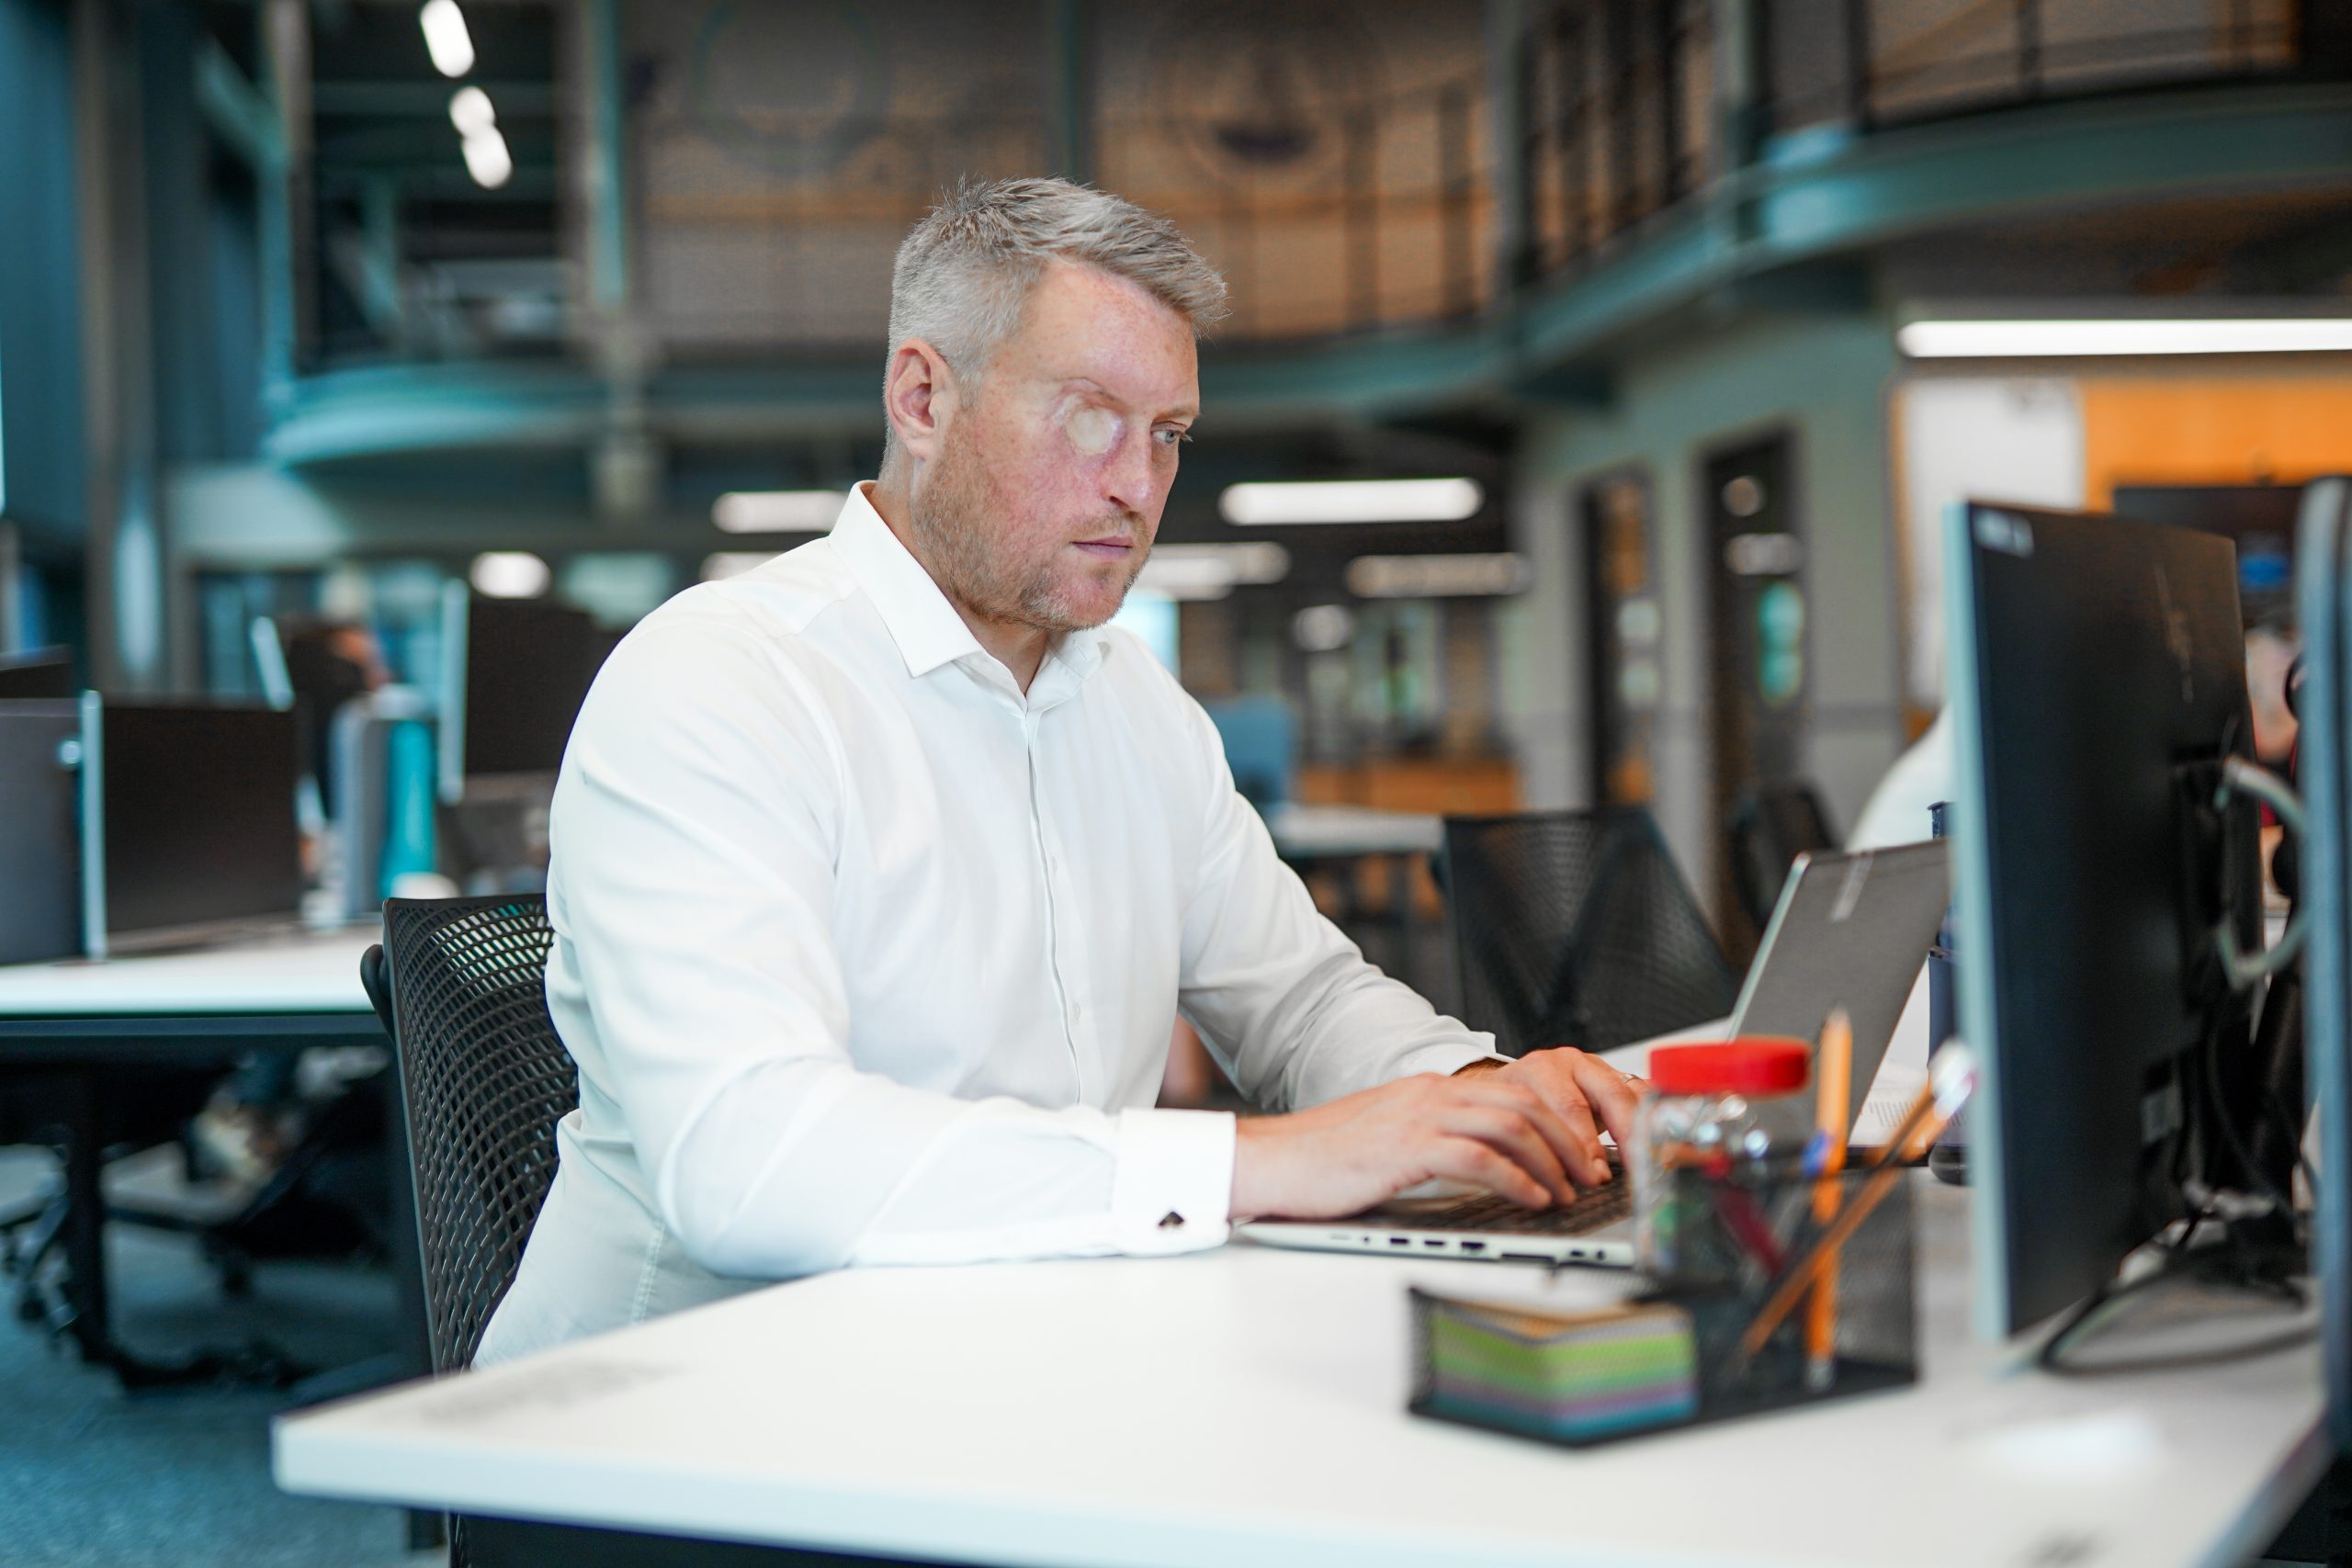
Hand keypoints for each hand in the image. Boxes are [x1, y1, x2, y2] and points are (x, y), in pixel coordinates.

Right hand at [1227, 1052, 1639, 1222]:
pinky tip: (1531, 1200)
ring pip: (1511, 1124)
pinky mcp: (1404, 1149)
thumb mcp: (1388, 1140)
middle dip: (1568, 1140)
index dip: (1556, 1122)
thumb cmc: (1322, 1160)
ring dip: (1551, 1161)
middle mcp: (1428, 1094)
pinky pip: (1478, 1157)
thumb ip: (1432, 1141)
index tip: (1578, 1156)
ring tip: (1568, 1192)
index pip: (1512, 1091)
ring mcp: (1417, 1117)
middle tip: (1589, 1175)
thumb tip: (1481, 1165)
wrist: (1270, 1160)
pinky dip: (1516, 1178)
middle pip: (1524, 1101)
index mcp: (1427, 1091)